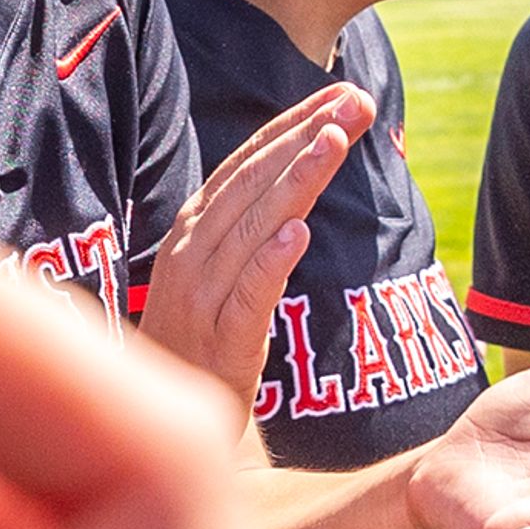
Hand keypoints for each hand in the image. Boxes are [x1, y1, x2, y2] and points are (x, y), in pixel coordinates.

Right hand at [142, 80, 371, 396]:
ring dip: (295, 181)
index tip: (343, 93)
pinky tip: (298, 233)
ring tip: (336, 140)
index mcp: (192, 232)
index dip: (294, 125)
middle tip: (356, 101)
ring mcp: (200, 300)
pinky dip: (269, 261)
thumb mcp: (222, 276)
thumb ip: (250, 228)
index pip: (247, 163)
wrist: (174, 434)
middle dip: (305, 136)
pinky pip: (246, 296)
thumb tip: (297, 180)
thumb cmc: (207, 347)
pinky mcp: (219, 345)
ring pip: (251, 228)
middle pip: (252, 182)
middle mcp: (189, 255)